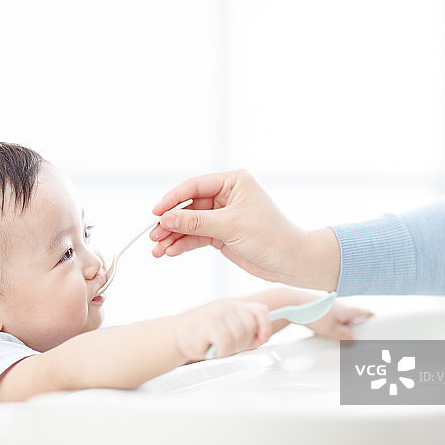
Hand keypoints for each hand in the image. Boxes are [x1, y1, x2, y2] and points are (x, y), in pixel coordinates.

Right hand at [150, 170, 338, 288]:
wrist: (292, 262)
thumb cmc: (271, 236)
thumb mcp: (230, 227)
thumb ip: (196, 222)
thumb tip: (166, 219)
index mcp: (233, 182)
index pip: (194, 186)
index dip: (172, 199)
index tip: (156, 214)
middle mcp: (226, 195)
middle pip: (188, 206)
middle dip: (170, 223)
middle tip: (153, 236)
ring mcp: (222, 215)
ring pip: (189, 224)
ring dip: (173, 237)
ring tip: (158, 250)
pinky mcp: (221, 234)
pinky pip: (196, 236)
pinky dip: (183, 245)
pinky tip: (171, 253)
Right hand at [174, 298, 270, 360]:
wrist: (175, 336)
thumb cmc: (202, 336)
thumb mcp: (225, 328)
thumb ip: (243, 330)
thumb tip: (263, 338)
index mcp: (232, 306)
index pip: (260, 310)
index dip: (265, 326)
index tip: (262, 340)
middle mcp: (226, 306)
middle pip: (250, 327)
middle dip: (244, 343)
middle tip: (228, 349)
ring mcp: (217, 314)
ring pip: (239, 336)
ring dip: (230, 349)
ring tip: (217, 349)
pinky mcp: (208, 324)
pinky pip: (226, 343)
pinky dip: (221, 352)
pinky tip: (211, 350)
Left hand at [305, 300, 372, 340]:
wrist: (293, 301)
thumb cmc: (313, 314)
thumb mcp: (330, 330)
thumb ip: (343, 335)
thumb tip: (353, 340)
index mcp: (347, 309)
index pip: (363, 311)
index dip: (370, 315)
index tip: (374, 317)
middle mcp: (339, 303)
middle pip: (351, 312)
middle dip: (354, 320)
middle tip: (357, 329)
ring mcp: (329, 301)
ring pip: (339, 311)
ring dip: (340, 319)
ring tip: (338, 329)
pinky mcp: (319, 302)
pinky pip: (329, 311)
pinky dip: (330, 317)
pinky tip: (324, 323)